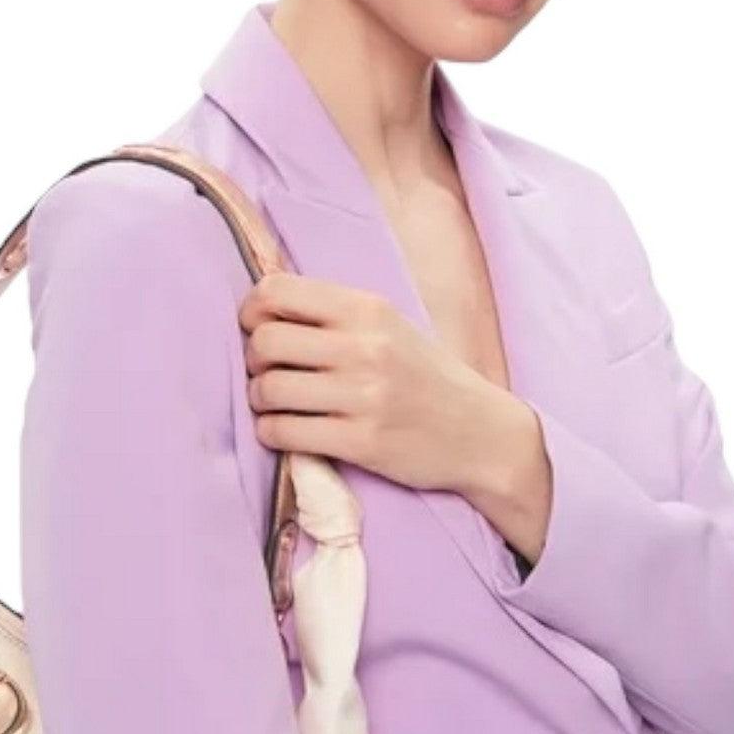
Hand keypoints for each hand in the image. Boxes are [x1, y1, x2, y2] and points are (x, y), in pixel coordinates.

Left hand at [238, 272, 552, 561]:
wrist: (481, 433)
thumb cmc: (427, 377)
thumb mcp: (390, 327)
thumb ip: (335, 315)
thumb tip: (262, 309)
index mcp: (367, 309)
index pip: (277, 291)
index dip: (252, 311)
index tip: (257, 329)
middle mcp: (364, 347)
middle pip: (265, 342)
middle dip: (254, 360)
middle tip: (267, 372)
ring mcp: (363, 396)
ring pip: (269, 389)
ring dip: (260, 400)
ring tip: (276, 404)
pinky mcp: (360, 442)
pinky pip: (283, 432)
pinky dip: (271, 432)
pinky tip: (286, 431)